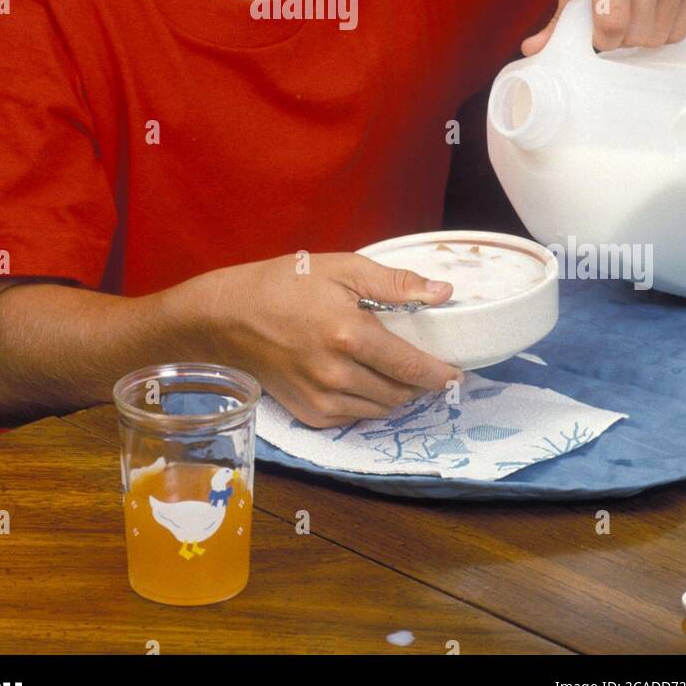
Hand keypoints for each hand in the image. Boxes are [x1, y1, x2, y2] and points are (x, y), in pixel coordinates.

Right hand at [178, 252, 462, 427]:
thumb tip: (443, 293)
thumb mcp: (341, 268)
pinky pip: (354, 417)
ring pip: (380, 410)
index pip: (411, 368)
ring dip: (397, 396)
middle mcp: (338, 376)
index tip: (457, 372)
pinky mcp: (309, 415)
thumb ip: (394, 283)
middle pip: (400, 394)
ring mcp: (321, 400)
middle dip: (421, 384)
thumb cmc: (285, 285)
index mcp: (350, 336)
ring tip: (400, 374)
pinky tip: (366, 382)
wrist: (228, 318)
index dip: (440, 374)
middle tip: (429, 367)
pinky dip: (369, 404)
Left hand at [521, 0, 685, 54]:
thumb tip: (532, 50)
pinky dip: (664, 29)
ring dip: (642, 33)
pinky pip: (679, 31)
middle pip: (636, 36)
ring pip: (658, 37)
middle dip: (620, 37)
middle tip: (614, 16)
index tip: (595, 31)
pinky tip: (653, 5)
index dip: (600, 39)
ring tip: (633, 8)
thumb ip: (558, 16)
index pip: (611, 23)